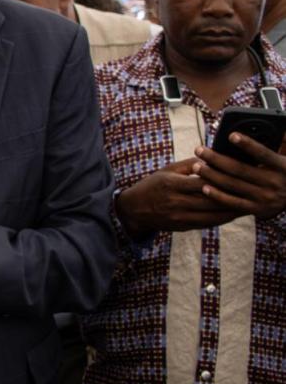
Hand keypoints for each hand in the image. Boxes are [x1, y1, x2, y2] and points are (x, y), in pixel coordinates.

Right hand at [116, 157, 241, 233]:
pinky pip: (206, 224)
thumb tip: (212, 156)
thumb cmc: (152, 186)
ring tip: (246, 204)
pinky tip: (231, 215)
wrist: (134, 209)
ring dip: (230, 211)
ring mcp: (179, 216)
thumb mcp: (167, 171)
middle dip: (231, 196)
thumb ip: (189, 164)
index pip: (202, 181)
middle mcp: (175, 201)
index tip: (238, 176)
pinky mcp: (182, 226)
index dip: (221, 179)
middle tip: (249, 192)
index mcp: (172, 184)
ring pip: (211, 214)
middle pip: (210, 200)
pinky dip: (221, 219)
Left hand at [193, 139, 285, 218]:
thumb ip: (269, 150)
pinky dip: (218, 195)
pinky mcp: (257, 210)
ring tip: (196, 167)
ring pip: (233, 185)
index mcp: (282, 167)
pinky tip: (204, 188)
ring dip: (212, 176)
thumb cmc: (284, 174)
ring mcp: (265, 198)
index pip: (263, 154)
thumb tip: (247, 134)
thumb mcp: (283, 161)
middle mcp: (274, 183)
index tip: (231, 135)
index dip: (248, 145)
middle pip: (240, 169)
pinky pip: (234, 203)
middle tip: (198, 150)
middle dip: (216, 159)